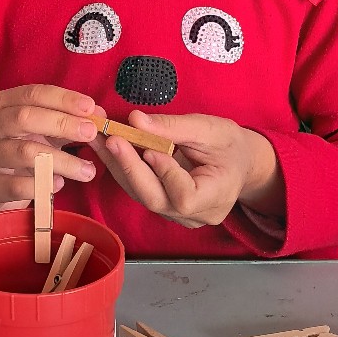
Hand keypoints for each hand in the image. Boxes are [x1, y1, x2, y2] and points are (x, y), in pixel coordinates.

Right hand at [0, 84, 98, 220]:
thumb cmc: (17, 149)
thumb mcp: (39, 130)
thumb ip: (65, 120)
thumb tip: (98, 114)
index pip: (32, 93)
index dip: (63, 98)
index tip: (90, 107)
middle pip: (25, 118)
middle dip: (62, 123)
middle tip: (90, 133)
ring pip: (24, 152)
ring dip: (62, 160)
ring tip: (87, 170)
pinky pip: (15, 184)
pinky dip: (42, 183)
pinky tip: (60, 184)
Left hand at [94, 109, 282, 230]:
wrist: (239, 162)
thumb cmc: (230, 145)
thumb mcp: (211, 129)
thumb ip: (173, 126)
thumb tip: (135, 120)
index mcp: (217, 198)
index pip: (184, 196)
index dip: (165, 174)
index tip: (149, 150)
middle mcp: (196, 215)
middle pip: (155, 199)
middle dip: (129, 168)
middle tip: (111, 139)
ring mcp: (178, 216)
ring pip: (141, 195)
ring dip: (118, 165)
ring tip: (99, 137)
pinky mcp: (164, 208)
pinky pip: (139, 190)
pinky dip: (123, 168)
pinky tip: (107, 147)